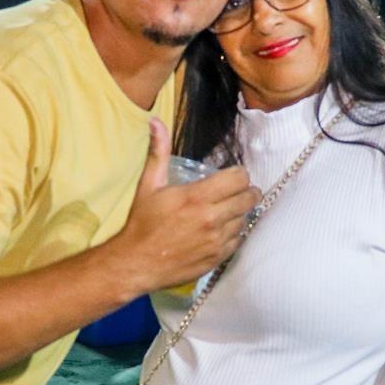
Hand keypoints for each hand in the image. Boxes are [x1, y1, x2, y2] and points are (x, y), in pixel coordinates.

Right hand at [108, 118, 257, 293]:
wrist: (136, 263)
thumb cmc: (142, 223)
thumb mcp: (149, 185)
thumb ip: (158, 152)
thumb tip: (156, 121)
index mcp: (196, 197)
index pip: (239, 178)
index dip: (238, 174)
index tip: (231, 176)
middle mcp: (211, 218)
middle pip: (249, 198)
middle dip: (246, 192)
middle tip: (237, 191)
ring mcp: (216, 240)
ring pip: (245, 219)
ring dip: (239, 213)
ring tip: (226, 211)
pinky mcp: (217, 257)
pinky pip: (238, 240)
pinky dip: (233, 234)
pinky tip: (220, 230)